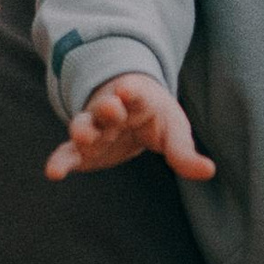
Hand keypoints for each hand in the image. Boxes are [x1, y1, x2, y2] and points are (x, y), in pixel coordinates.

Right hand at [46, 75, 215, 182]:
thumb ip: (185, 153)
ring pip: (83, 125)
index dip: (129, 91)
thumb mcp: (173, 131)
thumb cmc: (155, 118)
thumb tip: (210, 171)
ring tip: (80, 137)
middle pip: (104, 107)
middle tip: (110, 107)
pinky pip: (68, 154)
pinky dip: (60, 161)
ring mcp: (93, 128)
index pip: (132, 91)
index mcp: (135, 98)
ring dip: (81, 129)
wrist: (128, 114)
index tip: (126, 91)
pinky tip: (53, 172)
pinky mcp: (82, 151)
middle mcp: (109, 110)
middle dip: (106, 107)